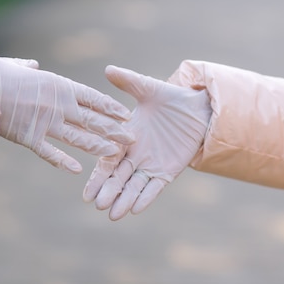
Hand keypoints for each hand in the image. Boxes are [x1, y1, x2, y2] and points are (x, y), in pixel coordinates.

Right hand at [0, 57, 134, 173]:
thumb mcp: (16, 66)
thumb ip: (27, 67)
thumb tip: (31, 65)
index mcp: (58, 85)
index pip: (93, 98)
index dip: (111, 107)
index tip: (126, 114)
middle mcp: (58, 105)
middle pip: (92, 120)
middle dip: (114, 130)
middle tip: (132, 139)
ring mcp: (45, 123)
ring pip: (78, 138)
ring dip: (98, 147)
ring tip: (115, 154)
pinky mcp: (29, 138)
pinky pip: (50, 153)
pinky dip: (63, 162)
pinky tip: (77, 170)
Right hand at [83, 65, 211, 219]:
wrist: (198, 110)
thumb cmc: (171, 99)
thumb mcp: (149, 89)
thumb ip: (129, 82)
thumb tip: (109, 68)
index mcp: (125, 138)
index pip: (107, 160)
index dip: (97, 176)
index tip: (85, 192)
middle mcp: (134, 155)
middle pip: (118, 177)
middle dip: (108, 191)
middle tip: (97, 205)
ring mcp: (151, 165)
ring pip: (134, 186)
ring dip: (124, 199)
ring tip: (114, 214)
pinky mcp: (167, 171)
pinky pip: (155, 187)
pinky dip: (146, 197)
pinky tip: (136, 209)